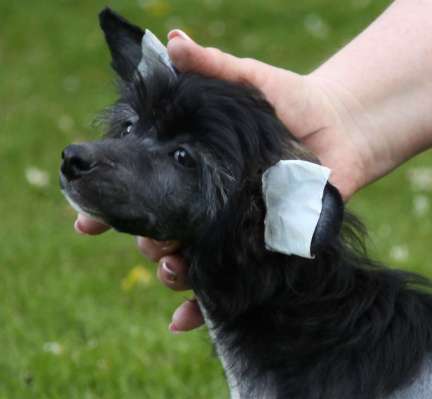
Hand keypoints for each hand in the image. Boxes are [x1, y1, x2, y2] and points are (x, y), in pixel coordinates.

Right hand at [75, 29, 371, 331]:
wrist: (344, 131)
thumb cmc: (294, 105)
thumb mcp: (251, 82)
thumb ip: (213, 67)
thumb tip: (174, 40)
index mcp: (190, 170)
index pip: (138, 190)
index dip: (107, 207)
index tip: (84, 221)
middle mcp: (205, 205)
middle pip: (157, 233)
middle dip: (144, 242)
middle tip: (147, 240)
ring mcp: (232, 233)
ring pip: (187, 263)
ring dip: (171, 273)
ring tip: (172, 270)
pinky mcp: (262, 253)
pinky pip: (230, 288)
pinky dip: (202, 309)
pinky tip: (181, 323)